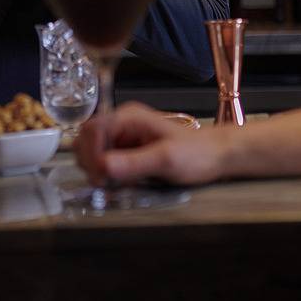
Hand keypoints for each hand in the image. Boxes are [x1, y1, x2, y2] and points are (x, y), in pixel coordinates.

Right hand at [75, 101, 228, 187]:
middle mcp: (122, 124)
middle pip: (86, 139)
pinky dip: (106, 174)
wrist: (214, 156)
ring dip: (97, 169)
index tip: (100, 177)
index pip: (92, 129)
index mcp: (129, 117)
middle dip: (90, 162)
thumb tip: (102, 167)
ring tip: (114, 183)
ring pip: (92, 151)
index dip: (90, 153)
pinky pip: (105, 161)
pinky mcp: (126, 151)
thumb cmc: (196, 153)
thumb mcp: (166, 159)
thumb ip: (133, 163)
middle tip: (105, 183)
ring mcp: (123, 137)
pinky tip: (120, 182)